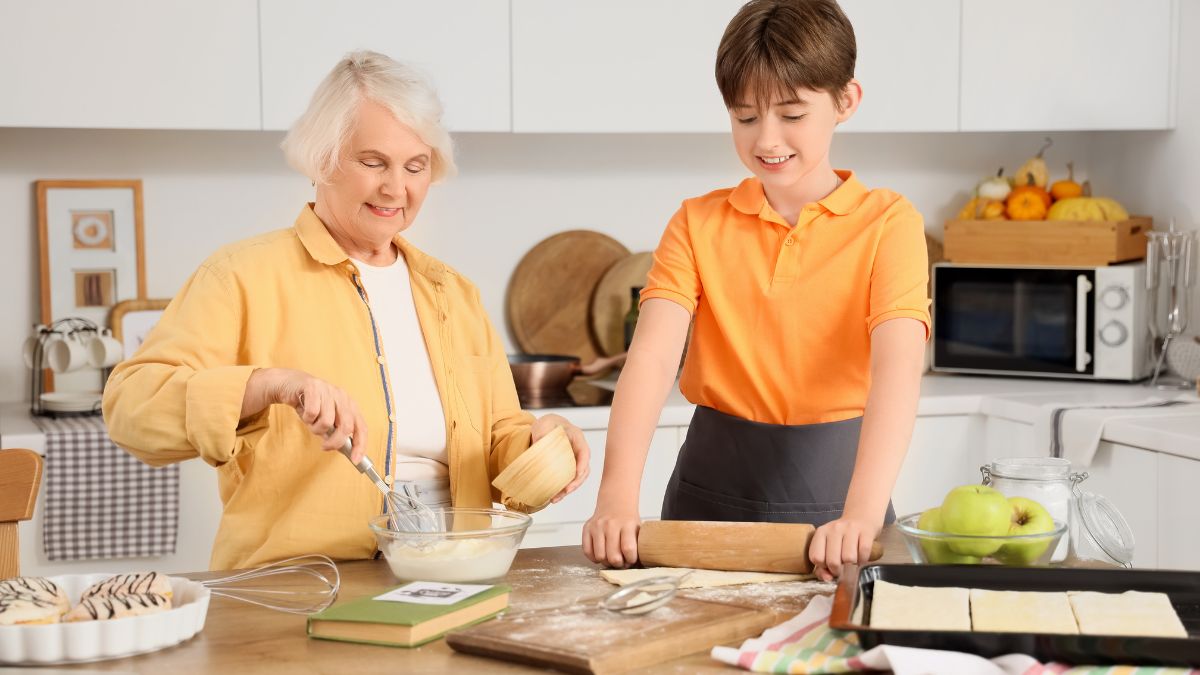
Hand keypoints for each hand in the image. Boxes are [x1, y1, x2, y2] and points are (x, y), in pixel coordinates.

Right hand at [246, 368, 367, 462]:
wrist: (290, 385)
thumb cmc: (310, 404)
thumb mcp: (326, 420)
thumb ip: (335, 432)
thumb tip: (345, 450)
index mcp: (349, 405)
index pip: (361, 427)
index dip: (360, 445)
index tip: (355, 460)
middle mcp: (342, 396)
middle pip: (346, 427)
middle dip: (335, 442)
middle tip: (325, 447)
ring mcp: (328, 390)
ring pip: (327, 421)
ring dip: (316, 428)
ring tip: (311, 422)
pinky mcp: (313, 387)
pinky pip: (312, 412)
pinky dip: (306, 418)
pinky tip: (304, 413)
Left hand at [530, 414, 588, 502]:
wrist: (545, 429)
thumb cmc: (547, 425)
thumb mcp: (543, 424)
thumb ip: (542, 431)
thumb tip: (539, 443)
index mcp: (577, 438)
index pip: (584, 452)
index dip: (582, 464)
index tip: (577, 474)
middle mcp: (578, 450)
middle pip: (584, 469)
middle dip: (576, 482)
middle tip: (566, 490)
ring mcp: (574, 460)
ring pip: (577, 478)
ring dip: (569, 489)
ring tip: (556, 498)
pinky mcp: (568, 468)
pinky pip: (568, 481)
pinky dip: (562, 490)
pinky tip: (554, 497)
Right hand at [582, 500, 640, 567]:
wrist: (615, 503)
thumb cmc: (628, 520)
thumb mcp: (638, 529)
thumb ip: (638, 545)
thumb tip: (638, 564)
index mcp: (627, 524)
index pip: (628, 548)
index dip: (630, 559)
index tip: (631, 560)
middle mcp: (611, 524)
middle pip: (613, 556)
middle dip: (618, 564)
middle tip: (621, 562)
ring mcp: (597, 526)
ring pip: (599, 556)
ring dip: (606, 561)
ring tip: (611, 557)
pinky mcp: (587, 529)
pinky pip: (587, 551)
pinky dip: (594, 557)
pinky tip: (601, 553)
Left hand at [808, 516, 879, 581]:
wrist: (861, 517)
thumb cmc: (842, 537)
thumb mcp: (828, 546)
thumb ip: (823, 565)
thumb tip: (827, 579)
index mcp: (821, 532)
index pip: (816, 557)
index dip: (823, 567)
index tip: (829, 567)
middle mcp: (834, 529)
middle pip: (833, 561)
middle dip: (838, 571)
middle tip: (842, 568)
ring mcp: (850, 529)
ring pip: (849, 558)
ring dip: (852, 565)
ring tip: (852, 561)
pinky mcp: (866, 531)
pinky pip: (864, 553)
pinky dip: (863, 560)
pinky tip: (861, 557)